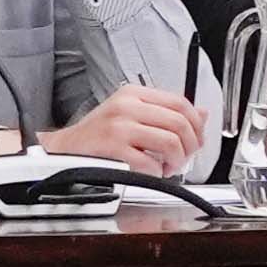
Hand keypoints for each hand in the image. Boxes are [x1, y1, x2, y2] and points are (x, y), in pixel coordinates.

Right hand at [50, 82, 206, 174]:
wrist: (64, 149)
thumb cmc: (99, 135)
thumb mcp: (132, 114)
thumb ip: (166, 113)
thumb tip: (202, 114)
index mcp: (134, 94)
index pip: (180, 102)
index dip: (196, 124)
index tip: (197, 140)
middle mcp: (127, 106)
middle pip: (179, 122)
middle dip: (190, 146)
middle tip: (184, 158)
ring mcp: (119, 126)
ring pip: (170, 142)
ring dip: (176, 161)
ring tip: (168, 167)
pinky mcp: (113, 148)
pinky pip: (150, 162)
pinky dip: (157, 172)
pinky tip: (151, 172)